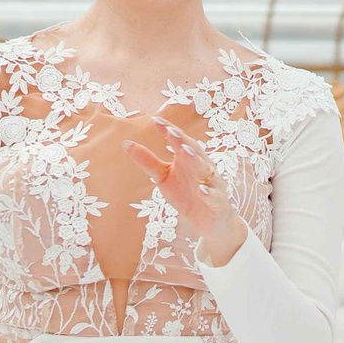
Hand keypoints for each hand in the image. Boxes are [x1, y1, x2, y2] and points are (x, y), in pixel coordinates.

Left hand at [125, 117, 244, 265]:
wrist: (209, 222)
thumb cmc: (187, 195)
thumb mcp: (164, 177)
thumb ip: (148, 161)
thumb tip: (126, 143)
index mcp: (188, 159)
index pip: (180, 141)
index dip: (169, 131)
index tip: (156, 120)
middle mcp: (202, 168)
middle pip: (194, 151)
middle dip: (182, 141)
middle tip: (170, 131)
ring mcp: (212, 185)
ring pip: (205, 170)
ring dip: (196, 160)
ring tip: (184, 151)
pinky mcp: (218, 203)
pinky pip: (214, 197)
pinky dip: (208, 193)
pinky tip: (201, 190)